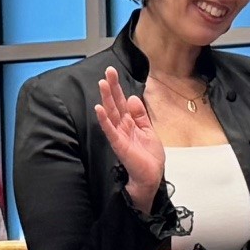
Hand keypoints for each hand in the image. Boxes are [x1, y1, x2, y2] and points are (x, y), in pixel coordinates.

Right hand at [95, 66, 163, 208]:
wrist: (151, 178)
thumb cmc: (149, 158)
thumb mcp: (148, 130)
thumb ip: (140, 115)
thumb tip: (132, 98)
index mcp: (130, 123)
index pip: (122, 102)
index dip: (118, 87)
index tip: (112, 72)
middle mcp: (122, 127)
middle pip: (115, 104)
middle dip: (111, 88)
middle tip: (107, 71)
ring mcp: (119, 135)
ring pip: (111, 114)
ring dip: (106, 99)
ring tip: (102, 84)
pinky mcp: (119, 144)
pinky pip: (110, 130)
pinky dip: (104, 120)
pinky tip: (99, 108)